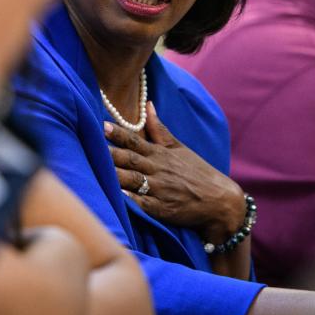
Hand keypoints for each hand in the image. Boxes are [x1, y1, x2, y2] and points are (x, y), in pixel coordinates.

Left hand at [107, 101, 245, 243]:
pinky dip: (131, 201)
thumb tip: (148, 104)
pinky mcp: (163, 209)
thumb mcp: (180, 148)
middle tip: (92, 145)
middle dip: (112, 153)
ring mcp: (160, 190)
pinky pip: (144, 204)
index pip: (135, 141)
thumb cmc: (197, 172)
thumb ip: (159, 128)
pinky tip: (118, 197)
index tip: (102, 125)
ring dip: (116, 175)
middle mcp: (158, 170)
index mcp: (160, 154)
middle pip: (131, 160)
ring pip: (134, 180)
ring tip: (98, 169)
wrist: (221, 201)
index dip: (118, 134)